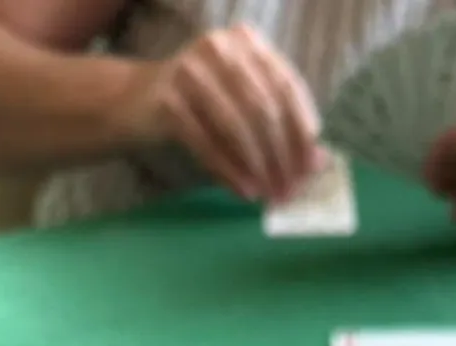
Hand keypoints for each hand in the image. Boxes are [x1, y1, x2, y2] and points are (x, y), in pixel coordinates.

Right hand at [128, 24, 323, 203]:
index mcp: (245, 41)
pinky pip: (206, 143)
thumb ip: (280, 125)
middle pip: (264, 108)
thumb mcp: (242, 104)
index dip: (302, 129)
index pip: (286, 85)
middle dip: (282, 155)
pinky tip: (245, 192)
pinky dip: (229, 171)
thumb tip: (319, 162)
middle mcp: (219, 47)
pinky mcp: (167, 101)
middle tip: (291, 190)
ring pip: (238, 126)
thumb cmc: (200, 104)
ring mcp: (190, 71)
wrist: (136, 101)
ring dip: (259, 167)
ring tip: (270, 195)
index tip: (312, 166)